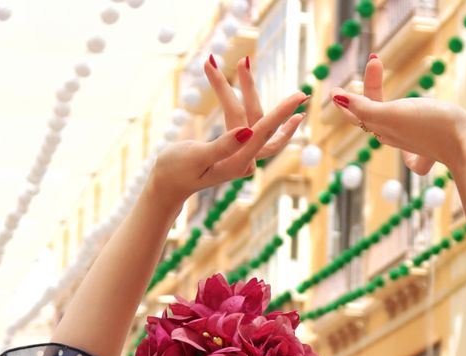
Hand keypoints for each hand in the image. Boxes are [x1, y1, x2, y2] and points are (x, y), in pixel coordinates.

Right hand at [148, 58, 303, 203]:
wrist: (168, 184)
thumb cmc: (176, 170)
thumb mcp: (196, 157)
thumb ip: (222, 146)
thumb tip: (246, 131)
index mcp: (236, 163)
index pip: (262, 132)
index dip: (280, 112)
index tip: (298, 97)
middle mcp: (245, 161)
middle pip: (256, 119)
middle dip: (247, 87)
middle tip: (245, 60)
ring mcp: (244, 157)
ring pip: (253, 119)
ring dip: (246, 91)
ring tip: (244, 63)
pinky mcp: (240, 152)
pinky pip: (255, 128)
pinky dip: (260, 113)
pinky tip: (293, 117)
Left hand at [330, 55, 465, 173]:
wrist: (465, 143)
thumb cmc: (430, 125)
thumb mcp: (393, 114)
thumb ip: (364, 108)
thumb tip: (336, 98)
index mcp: (384, 129)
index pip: (361, 108)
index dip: (362, 85)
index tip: (371, 59)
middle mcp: (396, 138)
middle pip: (372, 117)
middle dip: (371, 89)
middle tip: (375, 60)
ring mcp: (415, 144)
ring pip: (390, 130)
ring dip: (382, 112)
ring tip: (379, 100)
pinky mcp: (433, 148)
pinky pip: (415, 157)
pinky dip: (410, 155)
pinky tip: (410, 157)